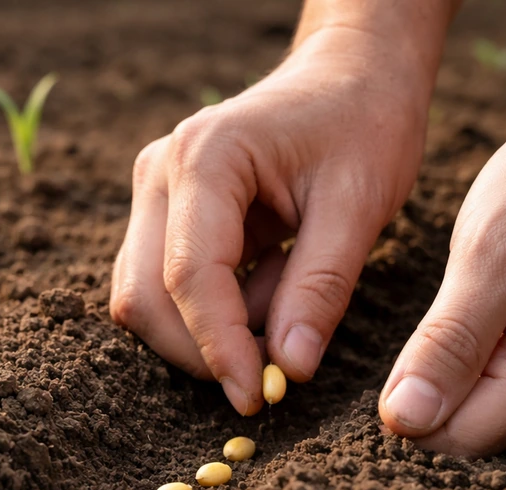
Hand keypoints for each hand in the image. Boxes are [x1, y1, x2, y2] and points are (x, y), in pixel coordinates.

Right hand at [110, 26, 435, 414]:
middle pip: (144, 296)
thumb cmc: (363, 125)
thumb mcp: (361, 204)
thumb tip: (288, 371)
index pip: (190, 275)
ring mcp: (152, 194)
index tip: (256, 397)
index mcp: (205, 157)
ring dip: (199, 337)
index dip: (218, 346)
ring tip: (275, 328)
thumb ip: (320, 289)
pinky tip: (263, 301)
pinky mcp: (161, 215)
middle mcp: (160, 173)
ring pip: (143, 297)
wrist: (348, 77)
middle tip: (263, 383)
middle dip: (199, 352)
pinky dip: (206, 316)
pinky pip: (162, 287)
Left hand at [379, 60, 505, 455]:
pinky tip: (476, 324)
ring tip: (455, 317)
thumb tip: (406, 419)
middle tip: (422, 326)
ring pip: (492, 417)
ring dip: (455, 382)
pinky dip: (480, 370)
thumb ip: (449, 341)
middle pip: (476, 434)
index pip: (459, 438)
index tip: (387, 360)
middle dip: (431, 397)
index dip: (408, 411)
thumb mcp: (490, 252)